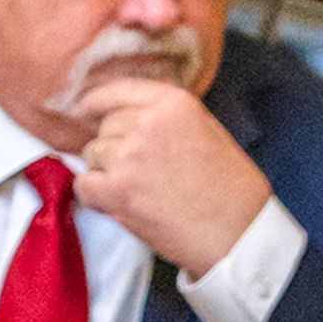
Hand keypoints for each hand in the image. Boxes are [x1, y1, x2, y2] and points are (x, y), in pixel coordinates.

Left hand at [66, 77, 271, 274]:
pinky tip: (121, 203)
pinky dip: (95, 195)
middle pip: (106, 126)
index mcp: (176, 104)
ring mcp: (130, 156)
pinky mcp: (117, 189)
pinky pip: (84, 183)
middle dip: (114, 145)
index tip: (86, 109)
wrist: (238, 231)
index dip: (97, 101)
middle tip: (141, 170)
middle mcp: (150, 123)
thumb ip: (169, 120)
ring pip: (92, 154)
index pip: (118, 90)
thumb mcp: (209, 133)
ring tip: (139, 189)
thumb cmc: (232, 188)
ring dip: (106, 171)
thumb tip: (131, 118)